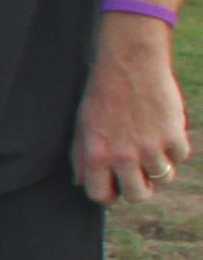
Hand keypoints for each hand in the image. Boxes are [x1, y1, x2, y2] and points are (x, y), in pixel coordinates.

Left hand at [77, 10, 191, 204]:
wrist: (130, 63)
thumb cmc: (103, 93)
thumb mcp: (83, 124)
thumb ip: (81, 156)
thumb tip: (80, 182)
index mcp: (96, 155)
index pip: (100, 195)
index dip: (108, 195)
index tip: (115, 188)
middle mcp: (123, 156)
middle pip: (137, 196)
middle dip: (139, 189)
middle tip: (139, 175)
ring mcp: (150, 147)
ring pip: (163, 178)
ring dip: (159, 167)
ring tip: (152, 148)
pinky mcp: (173, 135)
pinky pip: (179, 157)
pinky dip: (175, 148)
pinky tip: (165, 132)